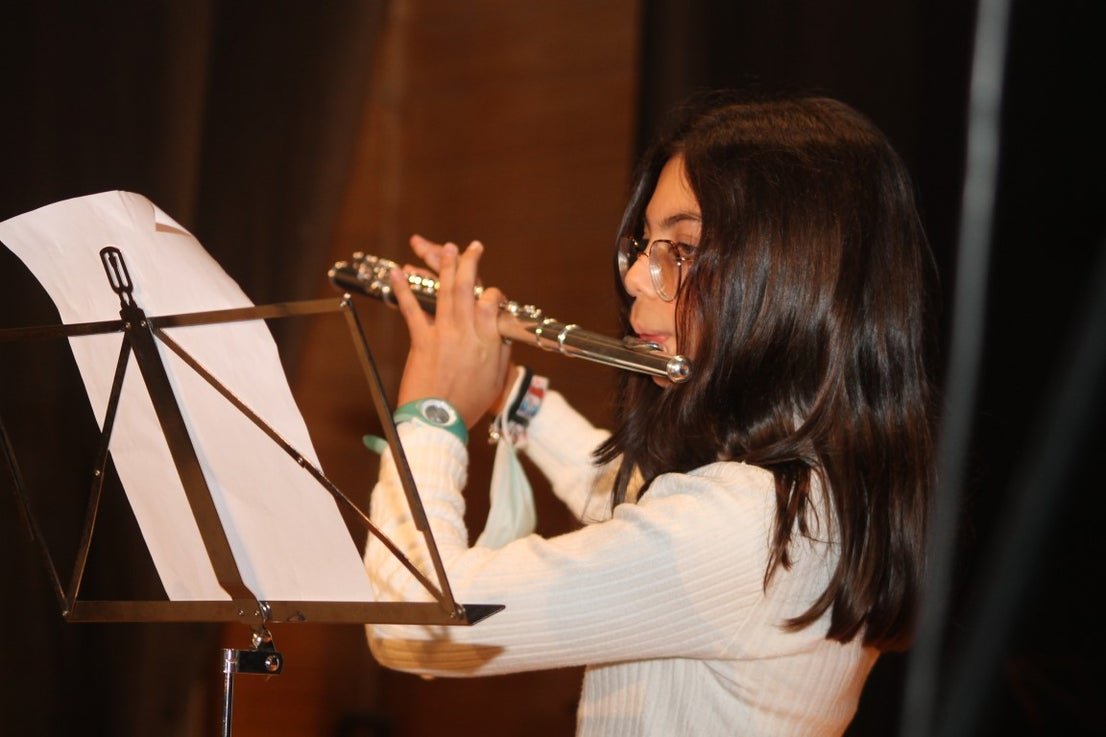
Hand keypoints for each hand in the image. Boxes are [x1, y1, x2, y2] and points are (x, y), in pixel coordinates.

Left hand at [392, 235, 512, 428]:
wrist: (440, 420)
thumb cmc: (469, 406)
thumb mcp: (496, 380)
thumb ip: (500, 354)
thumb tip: (502, 337)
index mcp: (490, 340)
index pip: (493, 303)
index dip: (492, 294)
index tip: (490, 294)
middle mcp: (469, 331)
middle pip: (469, 287)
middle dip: (470, 262)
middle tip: (471, 247)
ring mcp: (445, 333)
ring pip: (445, 291)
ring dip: (445, 266)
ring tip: (445, 247)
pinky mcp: (422, 340)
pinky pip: (412, 309)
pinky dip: (403, 289)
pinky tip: (397, 272)